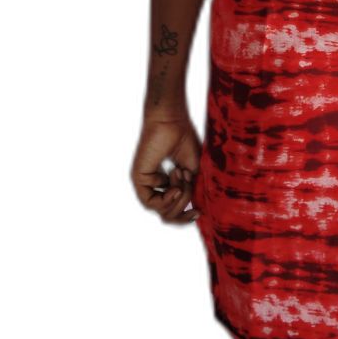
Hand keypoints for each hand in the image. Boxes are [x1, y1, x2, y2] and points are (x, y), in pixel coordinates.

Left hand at [132, 108, 202, 223]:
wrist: (173, 121)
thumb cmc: (183, 139)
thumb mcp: (193, 171)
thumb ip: (192, 191)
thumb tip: (195, 209)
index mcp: (163, 184)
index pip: (171, 211)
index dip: (184, 217)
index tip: (198, 213)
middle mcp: (152, 186)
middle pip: (167, 214)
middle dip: (184, 205)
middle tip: (190, 182)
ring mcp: (145, 183)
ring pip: (162, 210)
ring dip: (179, 197)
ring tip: (182, 175)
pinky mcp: (139, 178)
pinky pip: (151, 202)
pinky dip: (167, 198)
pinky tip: (175, 187)